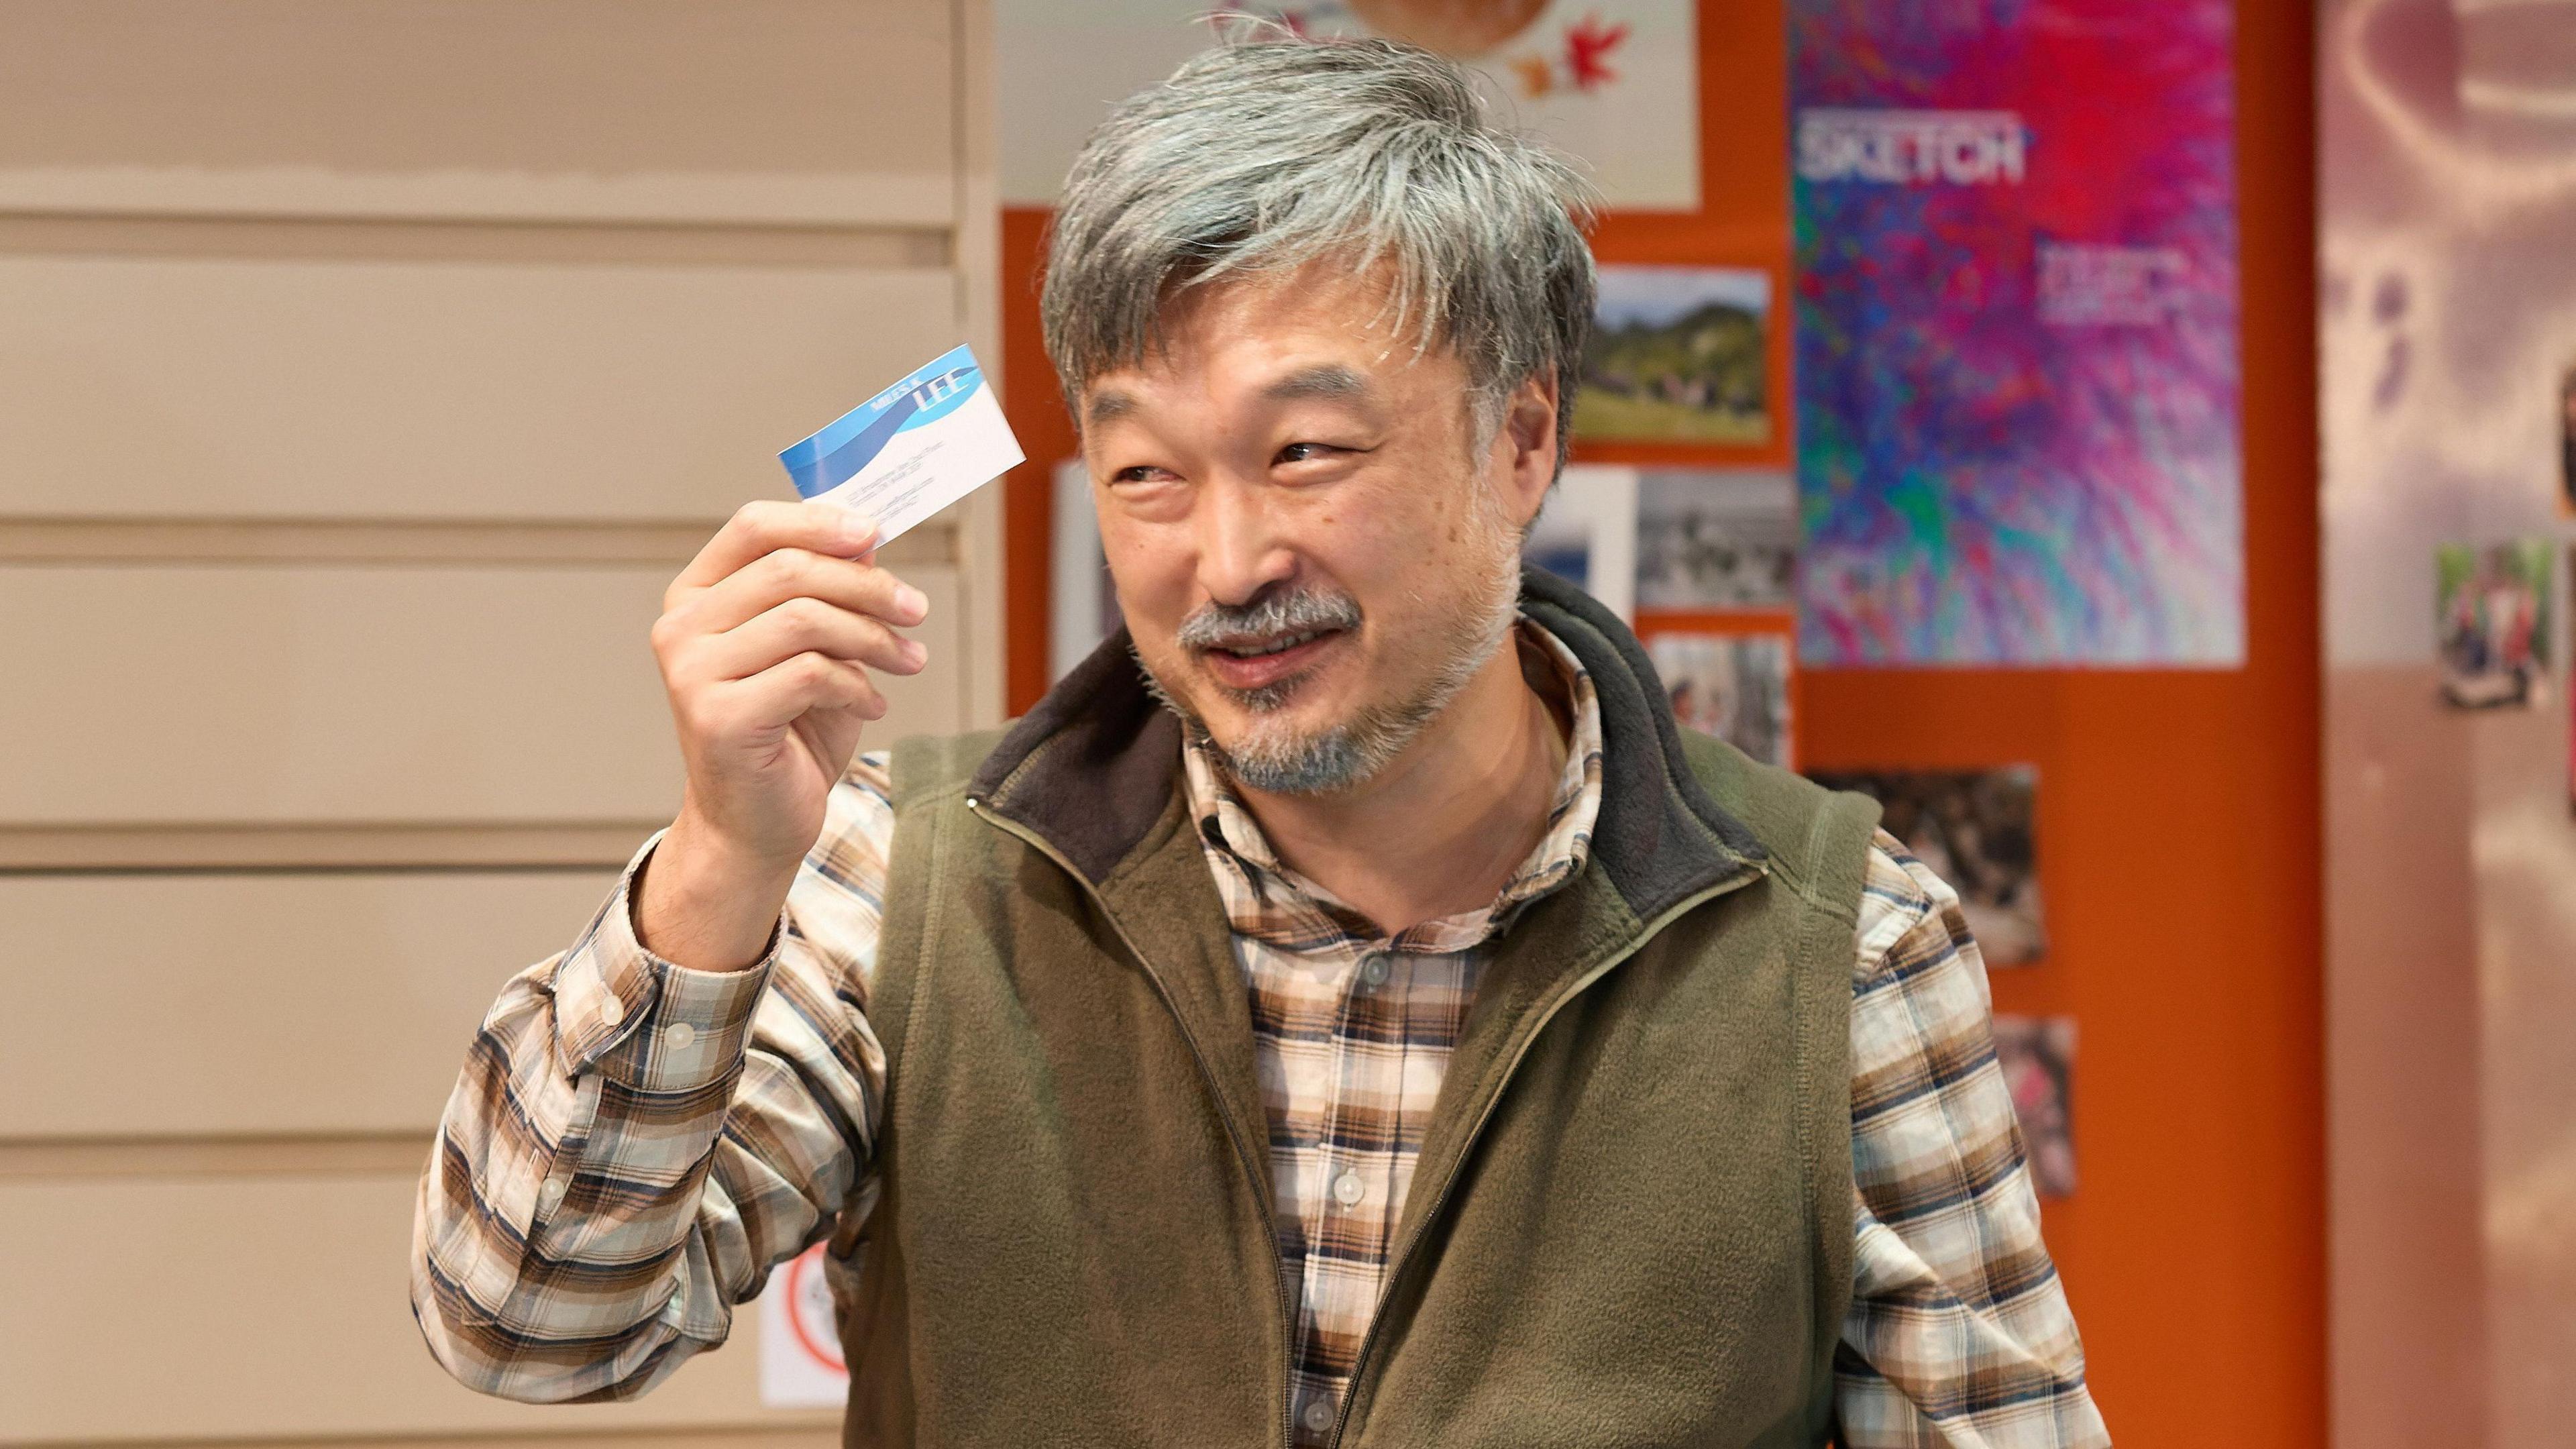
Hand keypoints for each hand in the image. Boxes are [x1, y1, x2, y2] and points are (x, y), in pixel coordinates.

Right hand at [635, 501, 929, 968]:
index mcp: (697, 597)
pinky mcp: (718, 717)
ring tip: (907, 660)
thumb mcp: (816, 649)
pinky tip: (872, 705)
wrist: (757, 822)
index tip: (875, 533)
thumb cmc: (788, 732)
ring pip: (805, 618)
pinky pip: (810, 673)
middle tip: (916, 608)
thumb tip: (867, 538)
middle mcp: (682, 627)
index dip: (818, 520)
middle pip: (790, 569)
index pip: (753, 527)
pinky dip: (857, 685)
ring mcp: (692, 672)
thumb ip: (830, 593)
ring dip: (873, 636)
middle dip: (868, 585)